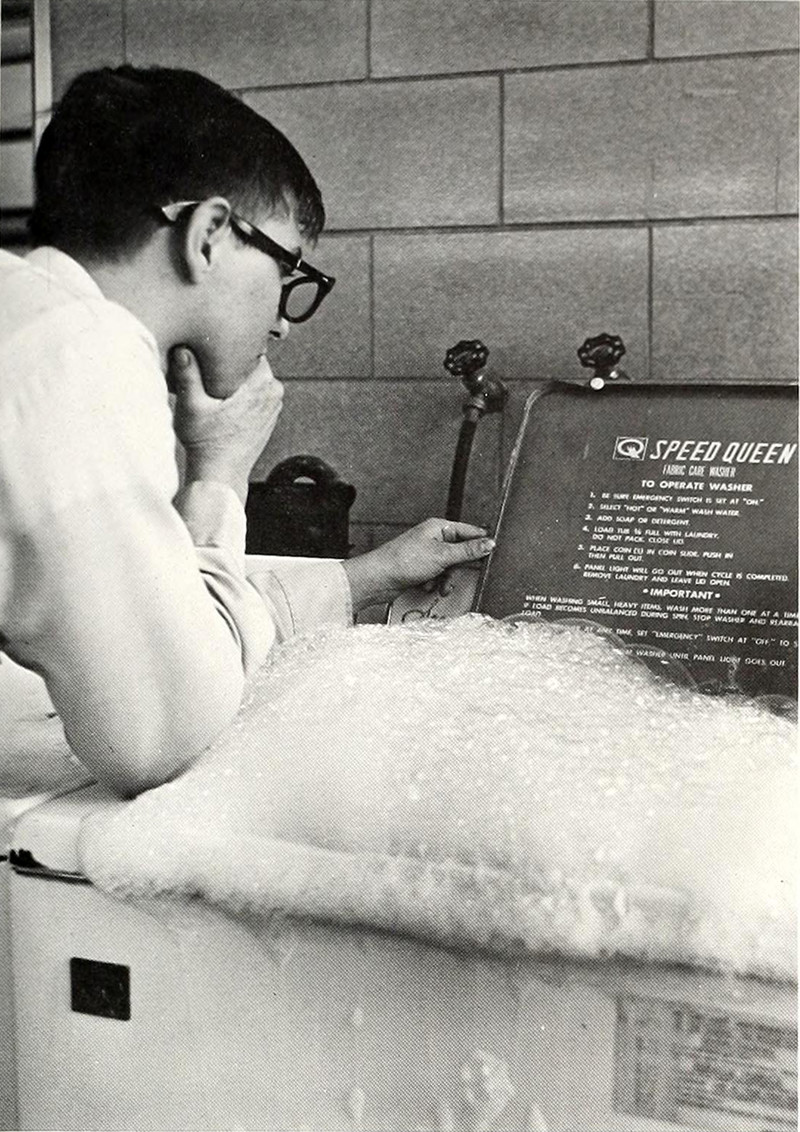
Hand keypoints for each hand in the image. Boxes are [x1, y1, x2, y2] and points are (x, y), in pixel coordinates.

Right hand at [169, 347, 283, 503]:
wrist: (220, 474)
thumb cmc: (206, 443)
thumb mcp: (191, 405)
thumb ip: (187, 374)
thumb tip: (182, 348)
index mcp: (262, 382)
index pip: (249, 345)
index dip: (229, 346)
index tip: (212, 348)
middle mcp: (274, 391)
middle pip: (250, 361)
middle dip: (231, 363)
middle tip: (208, 367)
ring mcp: (274, 404)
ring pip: (252, 377)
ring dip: (235, 379)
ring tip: (213, 384)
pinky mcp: (269, 415)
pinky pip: (255, 393)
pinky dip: (241, 394)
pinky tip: (222, 401)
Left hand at [341, 519, 494, 611]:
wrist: (378, 579)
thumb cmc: (402, 560)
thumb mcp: (442, 555)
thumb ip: (468, 551)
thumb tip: (488, 544)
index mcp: (439, 527)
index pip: (469, 531)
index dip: (481, 543)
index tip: (492, 552)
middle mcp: (433, 538)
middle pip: (460, 552)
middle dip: (458, 568)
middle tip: (457, 574)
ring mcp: (426, 554)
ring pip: (450, 568)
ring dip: (446, 579)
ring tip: (440, 585)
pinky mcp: (420, 568)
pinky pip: (438, 576)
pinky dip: (436, 583)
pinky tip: (427, 586)